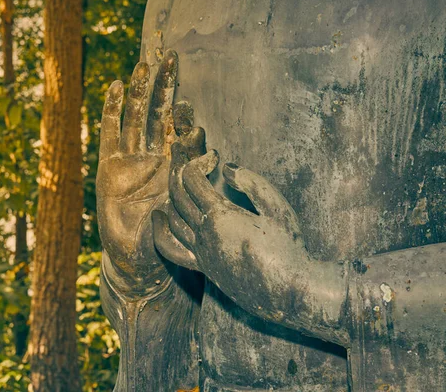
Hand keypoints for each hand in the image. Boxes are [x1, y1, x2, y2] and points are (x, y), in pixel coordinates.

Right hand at [96, 51, 203, 294]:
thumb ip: (195, 180)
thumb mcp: (185, 207)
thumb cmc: (167, 236)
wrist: (138, 259)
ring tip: (145, 66)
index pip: (181, 131)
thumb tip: (211, 156)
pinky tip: (117, 86)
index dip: (186, 114)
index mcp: (175, 166)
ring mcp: (130, 160)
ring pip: (135, 118)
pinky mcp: (108, 166)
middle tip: (171, 59)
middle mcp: (153, 158)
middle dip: (164, 88)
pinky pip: (110, 133)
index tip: (192, 100)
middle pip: (159, 115)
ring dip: (140, 92)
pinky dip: (112, 110)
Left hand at [153, 147, 347, 342]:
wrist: (288, 291)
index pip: (192, 179)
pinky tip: (159, 219)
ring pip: (172, 218)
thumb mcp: (277, 208)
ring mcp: (200, 252)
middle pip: (177, 194)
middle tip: (187, 157)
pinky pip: (171, 249)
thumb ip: (252, 183)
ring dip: (173, 196)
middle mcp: (203, 233)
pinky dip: (160, 231)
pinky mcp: (203, 267)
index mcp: (220, 215)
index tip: (214, 156)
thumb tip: (226, 168)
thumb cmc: (289, 248)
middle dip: (179, 172)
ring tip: (179, 181)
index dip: (199, 161)